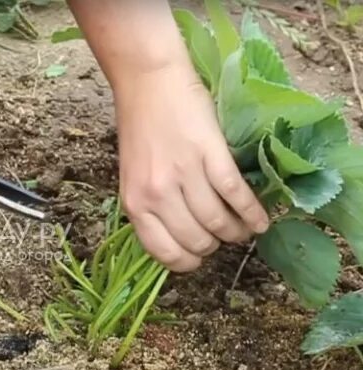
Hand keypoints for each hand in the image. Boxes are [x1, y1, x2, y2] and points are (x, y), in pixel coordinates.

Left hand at [114, 62, 269, 271]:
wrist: (150, 83)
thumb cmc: (141, 130)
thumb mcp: (133, 179)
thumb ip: (150, 210)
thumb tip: (177, 240)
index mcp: (136, 206)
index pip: (165, 253)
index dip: (187, 261)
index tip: (200, 257)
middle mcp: (157, 195)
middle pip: (196, 239)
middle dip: (214, 246)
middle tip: (224, 238)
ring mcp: (184, 175)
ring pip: (216, 221)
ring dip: (235, 232)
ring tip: (244, 231)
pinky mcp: (210, 154)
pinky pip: (234, 194)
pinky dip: (251, 212)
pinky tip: (260, 221)